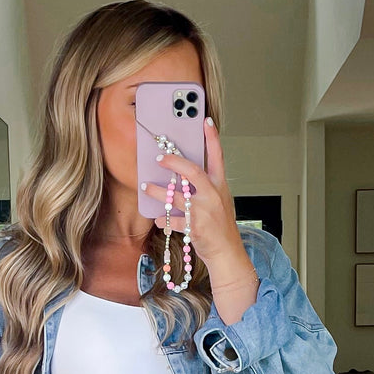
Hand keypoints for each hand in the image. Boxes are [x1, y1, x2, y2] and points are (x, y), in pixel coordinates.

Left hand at [140, 116, 240, 268]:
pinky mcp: (195, 228)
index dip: (212, 138)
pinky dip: (162, 219)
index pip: (218, 156)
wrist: (227, 253)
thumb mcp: (219, 201)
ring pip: (176, 197)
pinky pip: (172, 221)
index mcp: (220, 186)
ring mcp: (204, 212)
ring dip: (158, 192)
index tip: (205, 121)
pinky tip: (158, 219)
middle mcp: (213, 195)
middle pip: (192, 171)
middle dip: (173, 162)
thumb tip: (181, 176)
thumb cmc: (220, 226)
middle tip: (159, 157)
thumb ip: (204, 187)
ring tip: (146, 187)